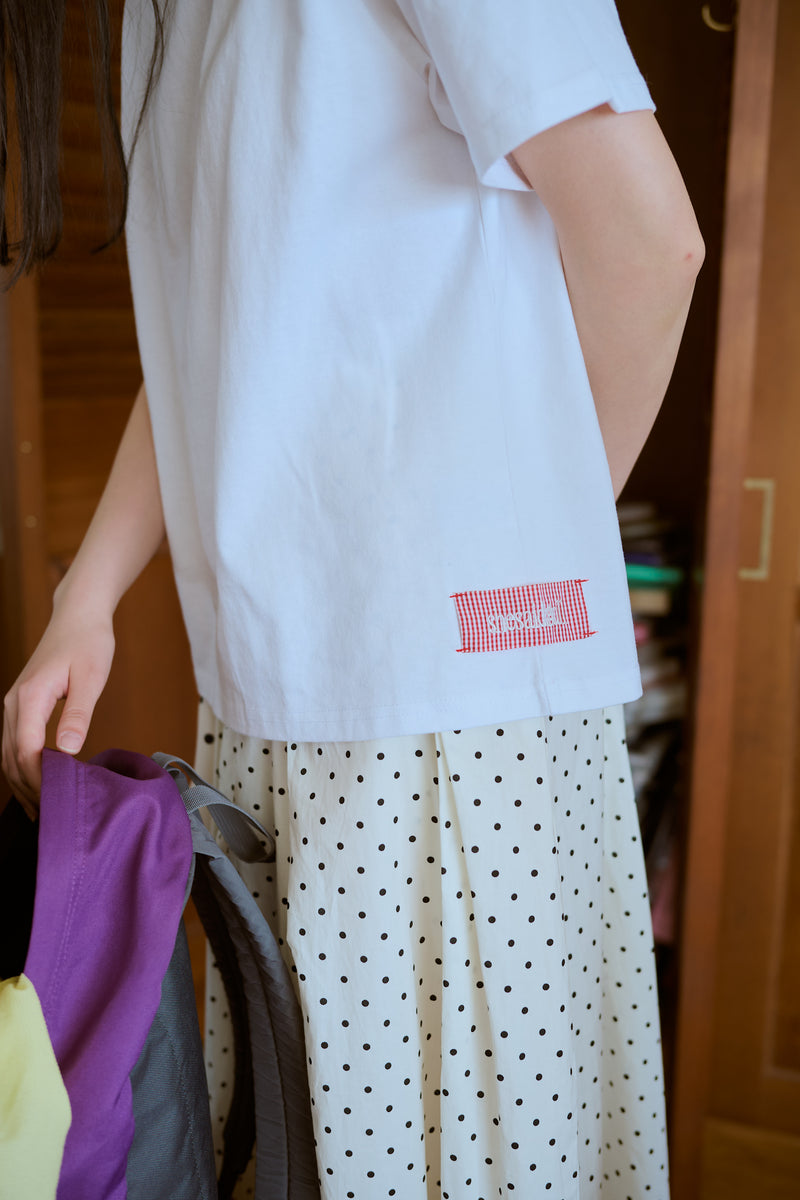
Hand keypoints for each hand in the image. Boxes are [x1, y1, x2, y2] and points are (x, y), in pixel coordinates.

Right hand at [2, 602, 114, 817]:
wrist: (78, 616)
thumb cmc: (89, 643)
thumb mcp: (92, 676)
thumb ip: (79, 712)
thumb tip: (69, 748)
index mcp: (30, 697)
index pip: (26, 751)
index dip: (39, 781)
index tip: (58, 802)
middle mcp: (14, 703)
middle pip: (11, 758)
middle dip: (29, 789)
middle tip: (53, 817)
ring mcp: (13, 705)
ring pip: (7, 754)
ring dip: (21, 783)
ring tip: (42, 810)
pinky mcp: (20, 706)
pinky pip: (12, 744)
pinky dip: (19, 767)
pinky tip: (35, 785)